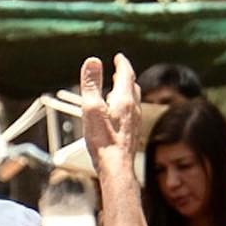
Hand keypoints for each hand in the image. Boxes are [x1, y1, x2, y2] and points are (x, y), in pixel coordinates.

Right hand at [81, 53, 138, 175]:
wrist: (117, 169)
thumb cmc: (103, 141)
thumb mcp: (92, 109)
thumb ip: (91, 84)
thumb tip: (93, 60)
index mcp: (124, 100)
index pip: (126, 74)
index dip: (122, 63)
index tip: (118, 57)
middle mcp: (133, 109)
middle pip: (132, 87)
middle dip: (125, 76)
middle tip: (119, 70)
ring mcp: (134, 122)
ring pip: (134, 101)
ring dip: (127, 91)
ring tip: (120, 89)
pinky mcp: (132, 135)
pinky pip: (132, 114)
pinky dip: (126, 106)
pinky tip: (120, 115)